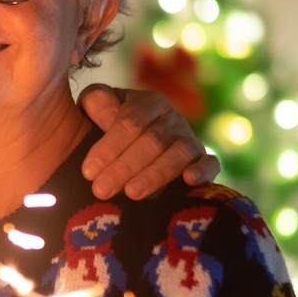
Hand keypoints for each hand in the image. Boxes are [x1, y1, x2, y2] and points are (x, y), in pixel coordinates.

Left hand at [78, 84, 218, 199]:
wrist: (137, 144)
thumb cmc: (110, 127)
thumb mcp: (98, 111)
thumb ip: (97, 103)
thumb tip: (98, 103)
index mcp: (147, 102)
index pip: (130, 123)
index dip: (108, 147)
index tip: (88, 172)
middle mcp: (171, 118)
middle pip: (151, 142)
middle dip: (124, 167)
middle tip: (101, 190)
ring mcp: (189, 139)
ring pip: (178, 154)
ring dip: (154, 175)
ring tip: (131, 193)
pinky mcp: (203, 160)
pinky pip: (210, 163)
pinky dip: (203, 171)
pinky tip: (189, 181)